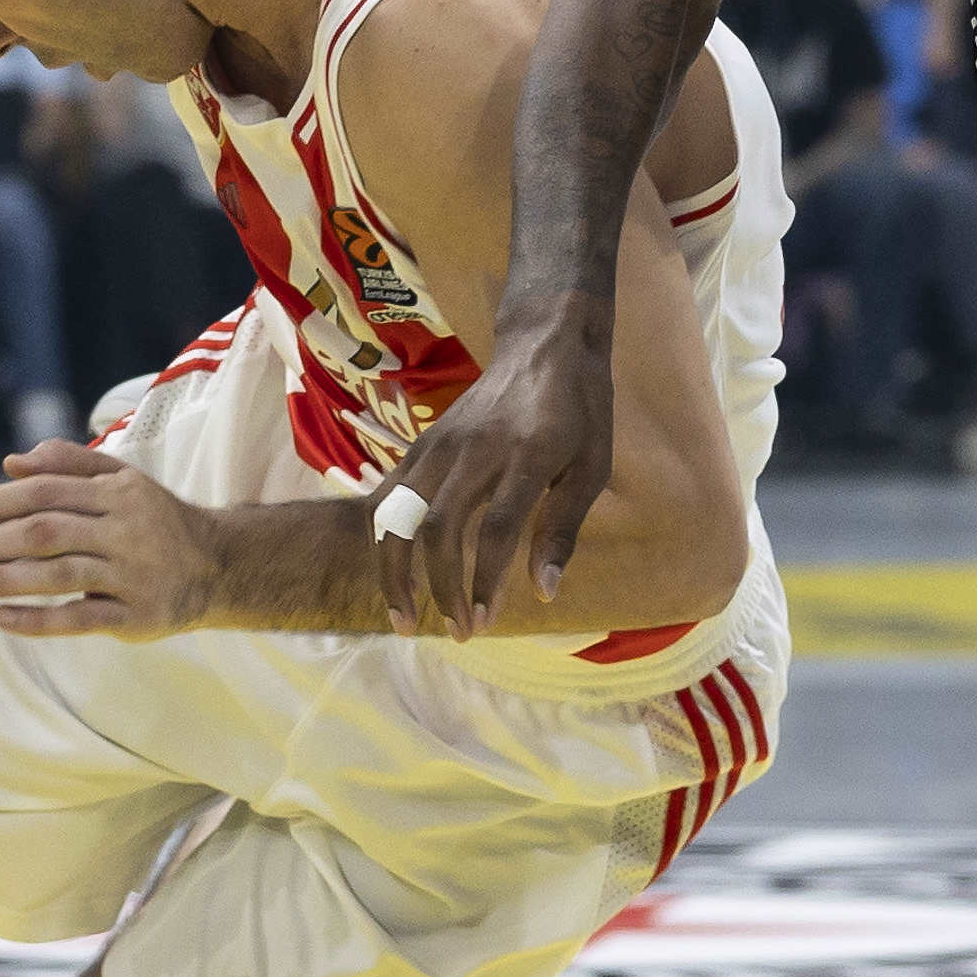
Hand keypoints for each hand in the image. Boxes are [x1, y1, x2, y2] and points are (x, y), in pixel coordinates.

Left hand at [0, 440, 228, 637]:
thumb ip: (69, 464)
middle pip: (45, 532)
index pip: (45, 492)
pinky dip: (38, 619)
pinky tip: (0, 619)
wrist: (221, 566)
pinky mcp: (137, 616)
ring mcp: (132, 575)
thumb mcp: (122, 481)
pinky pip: (81, 618)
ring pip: (58, 575)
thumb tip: (11, 462)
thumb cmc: (157, 521)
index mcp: (117, 494)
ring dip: (2, 579)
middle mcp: (125, 530)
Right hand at [369, 302, 613, 636]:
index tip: (485, 621)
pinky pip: (390, 496)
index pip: (497, 529)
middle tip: (459, 632)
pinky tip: (391, 574)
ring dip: (397, 572)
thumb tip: (544, 594)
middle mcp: (474, 449)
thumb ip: (563, 529)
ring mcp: (440, 444)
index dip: (486, 581)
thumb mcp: (592, 467)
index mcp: (526, 455)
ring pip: (401, 515)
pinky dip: (385, 539)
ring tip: (404, 619)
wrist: (543, 344)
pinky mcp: (423, 443)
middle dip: (441, 589)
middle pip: (440, 528)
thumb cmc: (580, 412)